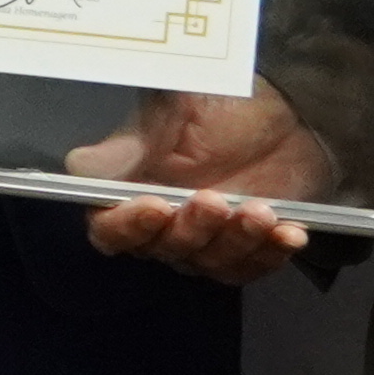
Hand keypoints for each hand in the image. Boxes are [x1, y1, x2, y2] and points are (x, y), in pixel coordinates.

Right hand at [74, 82, 333, 280]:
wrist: (290, 113)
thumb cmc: (223, 106)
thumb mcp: (177, 110)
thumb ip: (136, 139)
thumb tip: (83, 164)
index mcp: (131, 189)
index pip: (109, 228)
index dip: (126, 226)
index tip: (155, 207)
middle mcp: (160, 225)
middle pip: (161, 249)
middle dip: (191, 228)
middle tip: (214, 199)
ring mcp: (204, 242)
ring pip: (207, 262)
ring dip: (234, 241)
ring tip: (261, 211)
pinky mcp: (244, 252)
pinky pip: (250, 268)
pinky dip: (268, 254)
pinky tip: (289, 233)